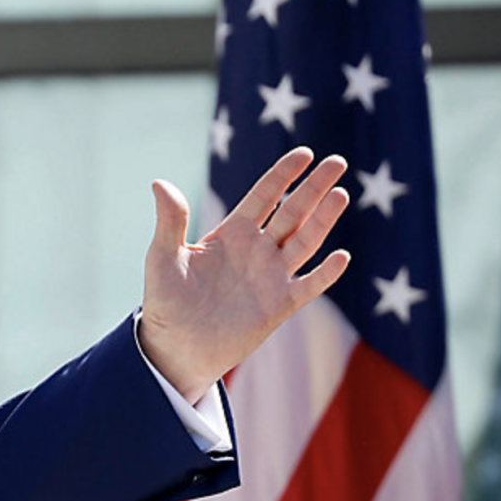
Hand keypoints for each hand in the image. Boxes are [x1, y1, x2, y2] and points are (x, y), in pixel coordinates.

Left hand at [138, 147, 351, 403]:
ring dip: (323, 220)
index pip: (263, 196)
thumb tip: (159, 182)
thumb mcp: (163, 257)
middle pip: (292, 212)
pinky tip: (341, 256)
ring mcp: (271, 277)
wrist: (174, 347)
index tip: (304, 153)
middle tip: (336, 161)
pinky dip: (326, 274)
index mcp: (231, 234)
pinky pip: (309, 285)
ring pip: (305, 242)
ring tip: (340, 194)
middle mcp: (257, 251)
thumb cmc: (165, 301)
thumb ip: (170, 221)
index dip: (283, 175)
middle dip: (313, 188)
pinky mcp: (279, 305)